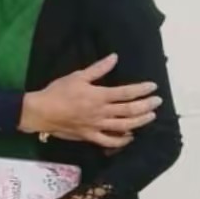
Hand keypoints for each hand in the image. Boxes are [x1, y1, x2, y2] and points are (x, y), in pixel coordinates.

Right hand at [20, 53, 161, 147]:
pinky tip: (130, 136)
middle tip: (158, 101)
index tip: (153, 87)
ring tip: (150, 116)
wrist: (42, 112)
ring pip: (124, 126)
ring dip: (140, 122)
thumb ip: (98, 68)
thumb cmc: (58, 91)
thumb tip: (114, 57)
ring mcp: (97, 126)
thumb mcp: (78, 76)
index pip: (126, 93)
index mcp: (99, 95)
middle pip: (129, 110)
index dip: (141, 90)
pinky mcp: (90, 136)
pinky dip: (122, 140)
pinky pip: (110, 141)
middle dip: (146, 105)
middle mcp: (102, 112)